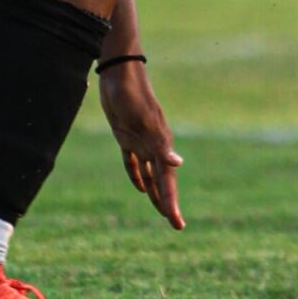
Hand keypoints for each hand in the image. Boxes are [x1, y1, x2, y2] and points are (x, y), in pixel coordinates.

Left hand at [97, 59, 184, 228]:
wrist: (119, 73)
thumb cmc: (133, 96)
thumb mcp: (144, 121)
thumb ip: (160, 144)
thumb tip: (177, 164)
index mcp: (160, 146)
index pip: (168, 182)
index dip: (172, 204)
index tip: (177, 224)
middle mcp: (153, 147)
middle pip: (163, 182)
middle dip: (169, 203)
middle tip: (176, 225)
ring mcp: (140, 142)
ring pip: (150, 175)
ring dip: (155, 193)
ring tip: (161, 211)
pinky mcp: (125, 136)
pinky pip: (133, 162)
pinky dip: (137, 176)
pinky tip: (140, 188)